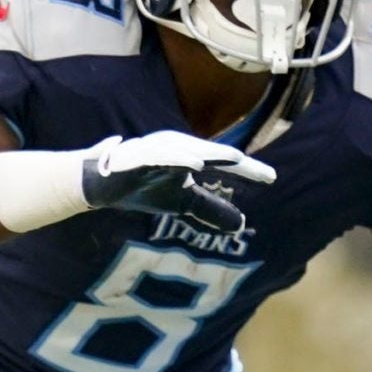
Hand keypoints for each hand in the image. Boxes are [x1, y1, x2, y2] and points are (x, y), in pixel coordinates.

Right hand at [82, 130, 275, 238]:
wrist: (100, 186)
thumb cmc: (143, 187)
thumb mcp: (183, 202)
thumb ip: (210, 209)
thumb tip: (240, 224)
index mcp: (189, 156)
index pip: (223, 163)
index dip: (248, 170)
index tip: (272, 178)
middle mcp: (177, 147)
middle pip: (213, 154)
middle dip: (238, 162)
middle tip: (264, 173)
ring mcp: (156, 149)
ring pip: (190, 150)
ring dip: (213, 154)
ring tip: (237, 161)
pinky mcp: (137, 156)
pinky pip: (161, 156)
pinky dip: (179, 159)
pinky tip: (196, 165)